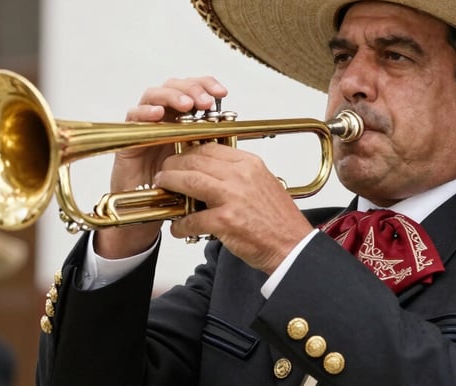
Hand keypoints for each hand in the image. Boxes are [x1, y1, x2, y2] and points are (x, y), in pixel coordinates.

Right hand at [94, 77, 228, 258]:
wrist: (152, 213)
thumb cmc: (178, 191)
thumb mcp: (203, 166)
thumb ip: (213, 146)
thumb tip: (234, 128)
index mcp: (186, 122)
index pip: (195, 91)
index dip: (207, 85)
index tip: (222, 93)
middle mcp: (165, 120)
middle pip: (175, 87)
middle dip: (192, 88)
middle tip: (205, 101)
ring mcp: (147, 127)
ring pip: (153, 96)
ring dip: (171, 96)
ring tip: (186, 105)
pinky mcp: (129, 139)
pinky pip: (132, 117)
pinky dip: (144, 112)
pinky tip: (158, 115)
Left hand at [153, 142, 313, 274]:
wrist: (292, 246)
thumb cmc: (278, 220)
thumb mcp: (262, 183)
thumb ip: (239, 174)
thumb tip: (212, 171)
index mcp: (250, 164)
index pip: (210, 147)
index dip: (189, 151)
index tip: (179, 157)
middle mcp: (241, 176)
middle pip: (195, 160)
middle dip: (173, 165)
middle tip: (164, 173)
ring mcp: (232, 197)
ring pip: (189, 181)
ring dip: (170, 184)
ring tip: (162, 188)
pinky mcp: (225, 221)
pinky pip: (192, 219)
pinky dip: (181, 224)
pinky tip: (178, 228)